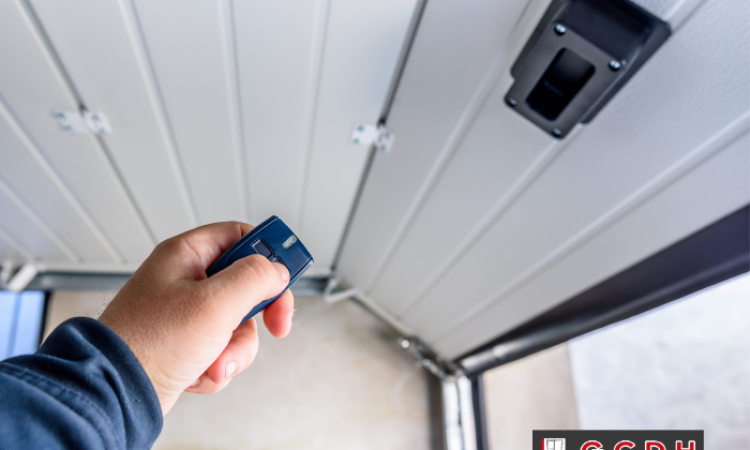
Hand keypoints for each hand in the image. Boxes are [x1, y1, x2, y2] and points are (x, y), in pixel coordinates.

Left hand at [99, 222, 293, 414]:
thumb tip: (277, 270)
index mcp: (186, 255)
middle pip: (246, 284)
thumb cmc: (149, 342)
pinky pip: (223, 348)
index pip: (240, 236)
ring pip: (239, 323)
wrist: (116, 392)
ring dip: (235, 348)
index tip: (288, 272)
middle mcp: (186, 280)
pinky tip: (199, 372)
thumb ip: (254, 278)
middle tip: (275, 324)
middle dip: (258, 314)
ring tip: (214, 360)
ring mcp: (187, 314)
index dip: (268, 252)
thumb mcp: (214, 302)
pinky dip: (218, 364)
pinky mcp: (187, 343)